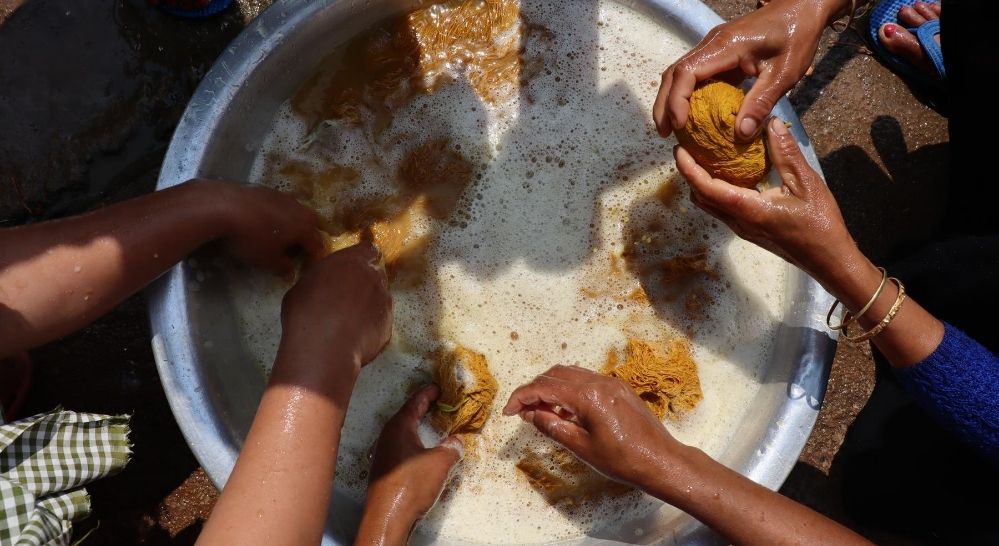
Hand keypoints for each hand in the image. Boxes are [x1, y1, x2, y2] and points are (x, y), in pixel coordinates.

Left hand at [204, 179, 325, 277]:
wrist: (224, 206)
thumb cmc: (252, 238)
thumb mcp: (267, 261)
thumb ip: (282, 267)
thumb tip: (290, 271)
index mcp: (305, 227)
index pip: (317, 246)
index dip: (312, 260)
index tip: (304, 271)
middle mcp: (299, 209)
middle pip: (309, 226)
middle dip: (305, 239)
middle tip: (294, 252)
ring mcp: (282, 197)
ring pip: (294, 214)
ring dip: (290, 226)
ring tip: (277, 237)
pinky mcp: (265, 190)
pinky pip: (277, 206)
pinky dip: (275, 216)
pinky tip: (261, 223)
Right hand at [280, 242, 392, 376]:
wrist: (324, 348)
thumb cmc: (305, 312)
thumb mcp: (303, 285)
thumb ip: (321, 277)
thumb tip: (323, 282)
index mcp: (352, 261)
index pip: (368, 250)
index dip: (363, 258)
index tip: (355, 268)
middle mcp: (374, 277)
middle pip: (375, 275)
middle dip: (364, 283)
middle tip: (346, 298)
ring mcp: (384, 301)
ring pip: (379, 297)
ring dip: (368, 304)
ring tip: (349, 321)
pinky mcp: (388, 324)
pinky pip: (381, 319)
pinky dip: (371, 324)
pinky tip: (355, 334)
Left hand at [357, 385, 462, 544]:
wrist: (388, 516)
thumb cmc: (412, 484)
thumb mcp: (440, 462)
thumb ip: (451, 448)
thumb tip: (456, 442)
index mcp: (398, 427)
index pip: (414, 403)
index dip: (427, 393)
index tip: (438, 387)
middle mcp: (387, 436)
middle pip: (406, 415)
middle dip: (422, 407)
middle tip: (437, 401)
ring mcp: (383, 453)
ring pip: (402, 432)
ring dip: (417, 425)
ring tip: (431, 423)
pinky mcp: (384, 468)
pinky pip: (400, 445)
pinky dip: (413, 440)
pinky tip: (421, 449)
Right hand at [502, 365, 686, 489]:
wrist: (660, 461)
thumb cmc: (623, 460)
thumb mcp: (581, 447)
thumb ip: (552, 427)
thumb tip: (530, 415)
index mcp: (587, 396)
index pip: (544, 388)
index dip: (521, 398)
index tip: (508, 411)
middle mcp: (598, 382)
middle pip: (554, 375)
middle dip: (534, 390)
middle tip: (522, 412)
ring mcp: (610, 383)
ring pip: (570, 374)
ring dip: (551, 387)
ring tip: (541, 412)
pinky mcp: (619, 388)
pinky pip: (586, 380)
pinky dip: (569, 390)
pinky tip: (565, 410)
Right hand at [653, 0, 837, 140]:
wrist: (802, 7)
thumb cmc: (797, 35)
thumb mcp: (784, 73)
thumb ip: (762, 102)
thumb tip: (742, 134)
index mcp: (725, 46)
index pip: (686, 72)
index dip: (677, 100)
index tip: (680, 125)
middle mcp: (711, 43)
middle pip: (674, 73)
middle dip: (664, 104)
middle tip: (663, 133)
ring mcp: (712, 46)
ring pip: (679, 72)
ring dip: (671, 99)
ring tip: (671, 126)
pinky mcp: (718, 51)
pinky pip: (694, 73)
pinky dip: (685, 93)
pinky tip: (690, 113)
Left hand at [675, 117, 860, 288]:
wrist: (829, 260)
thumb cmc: (821, 224)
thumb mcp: (807, 184)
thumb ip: (786, 154)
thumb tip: (771, 123)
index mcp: (748, 209)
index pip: (707, 188)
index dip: (688, 168)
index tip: (679, 150)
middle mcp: (739, 222)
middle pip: (701, 198)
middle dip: (689, 174)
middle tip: (689, 149)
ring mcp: (742, 229)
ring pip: (710, 206)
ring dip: (701, 184)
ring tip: (704, 158)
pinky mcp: (749, 231)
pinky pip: (722, 210)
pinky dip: (715, 192)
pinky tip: (728, 175)